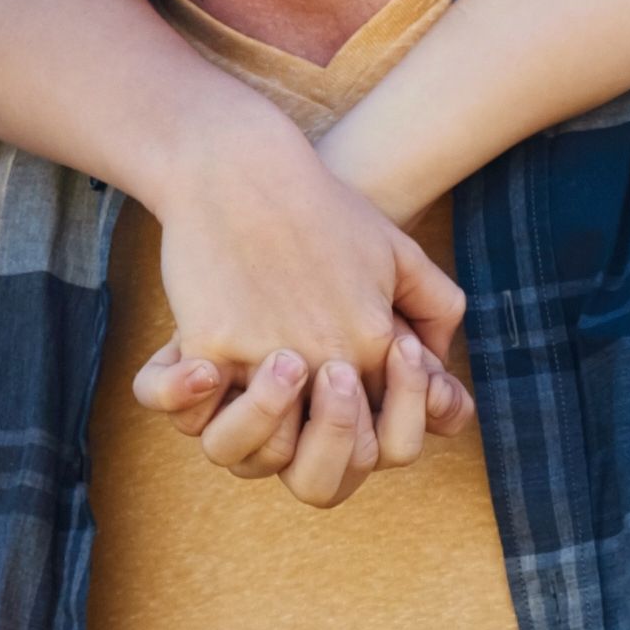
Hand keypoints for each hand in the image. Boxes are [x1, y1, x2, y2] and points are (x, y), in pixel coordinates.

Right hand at [120, 114, 465, 505]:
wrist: (241, 164)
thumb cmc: (318, 203)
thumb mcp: (396, 249)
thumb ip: (434, 307)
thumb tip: (429, 360)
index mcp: (375, 343)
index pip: (390, 439)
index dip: (369, 429)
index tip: (342, 383)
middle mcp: (326, 360)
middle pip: (340, 466)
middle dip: (329, 445)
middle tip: (308, 391)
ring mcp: (266, 358)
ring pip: (269, 457)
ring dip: (265, 431)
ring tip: (258, 380)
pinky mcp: (210, 345)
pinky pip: (195, 414)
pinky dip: (196, 404)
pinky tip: (207, 371)